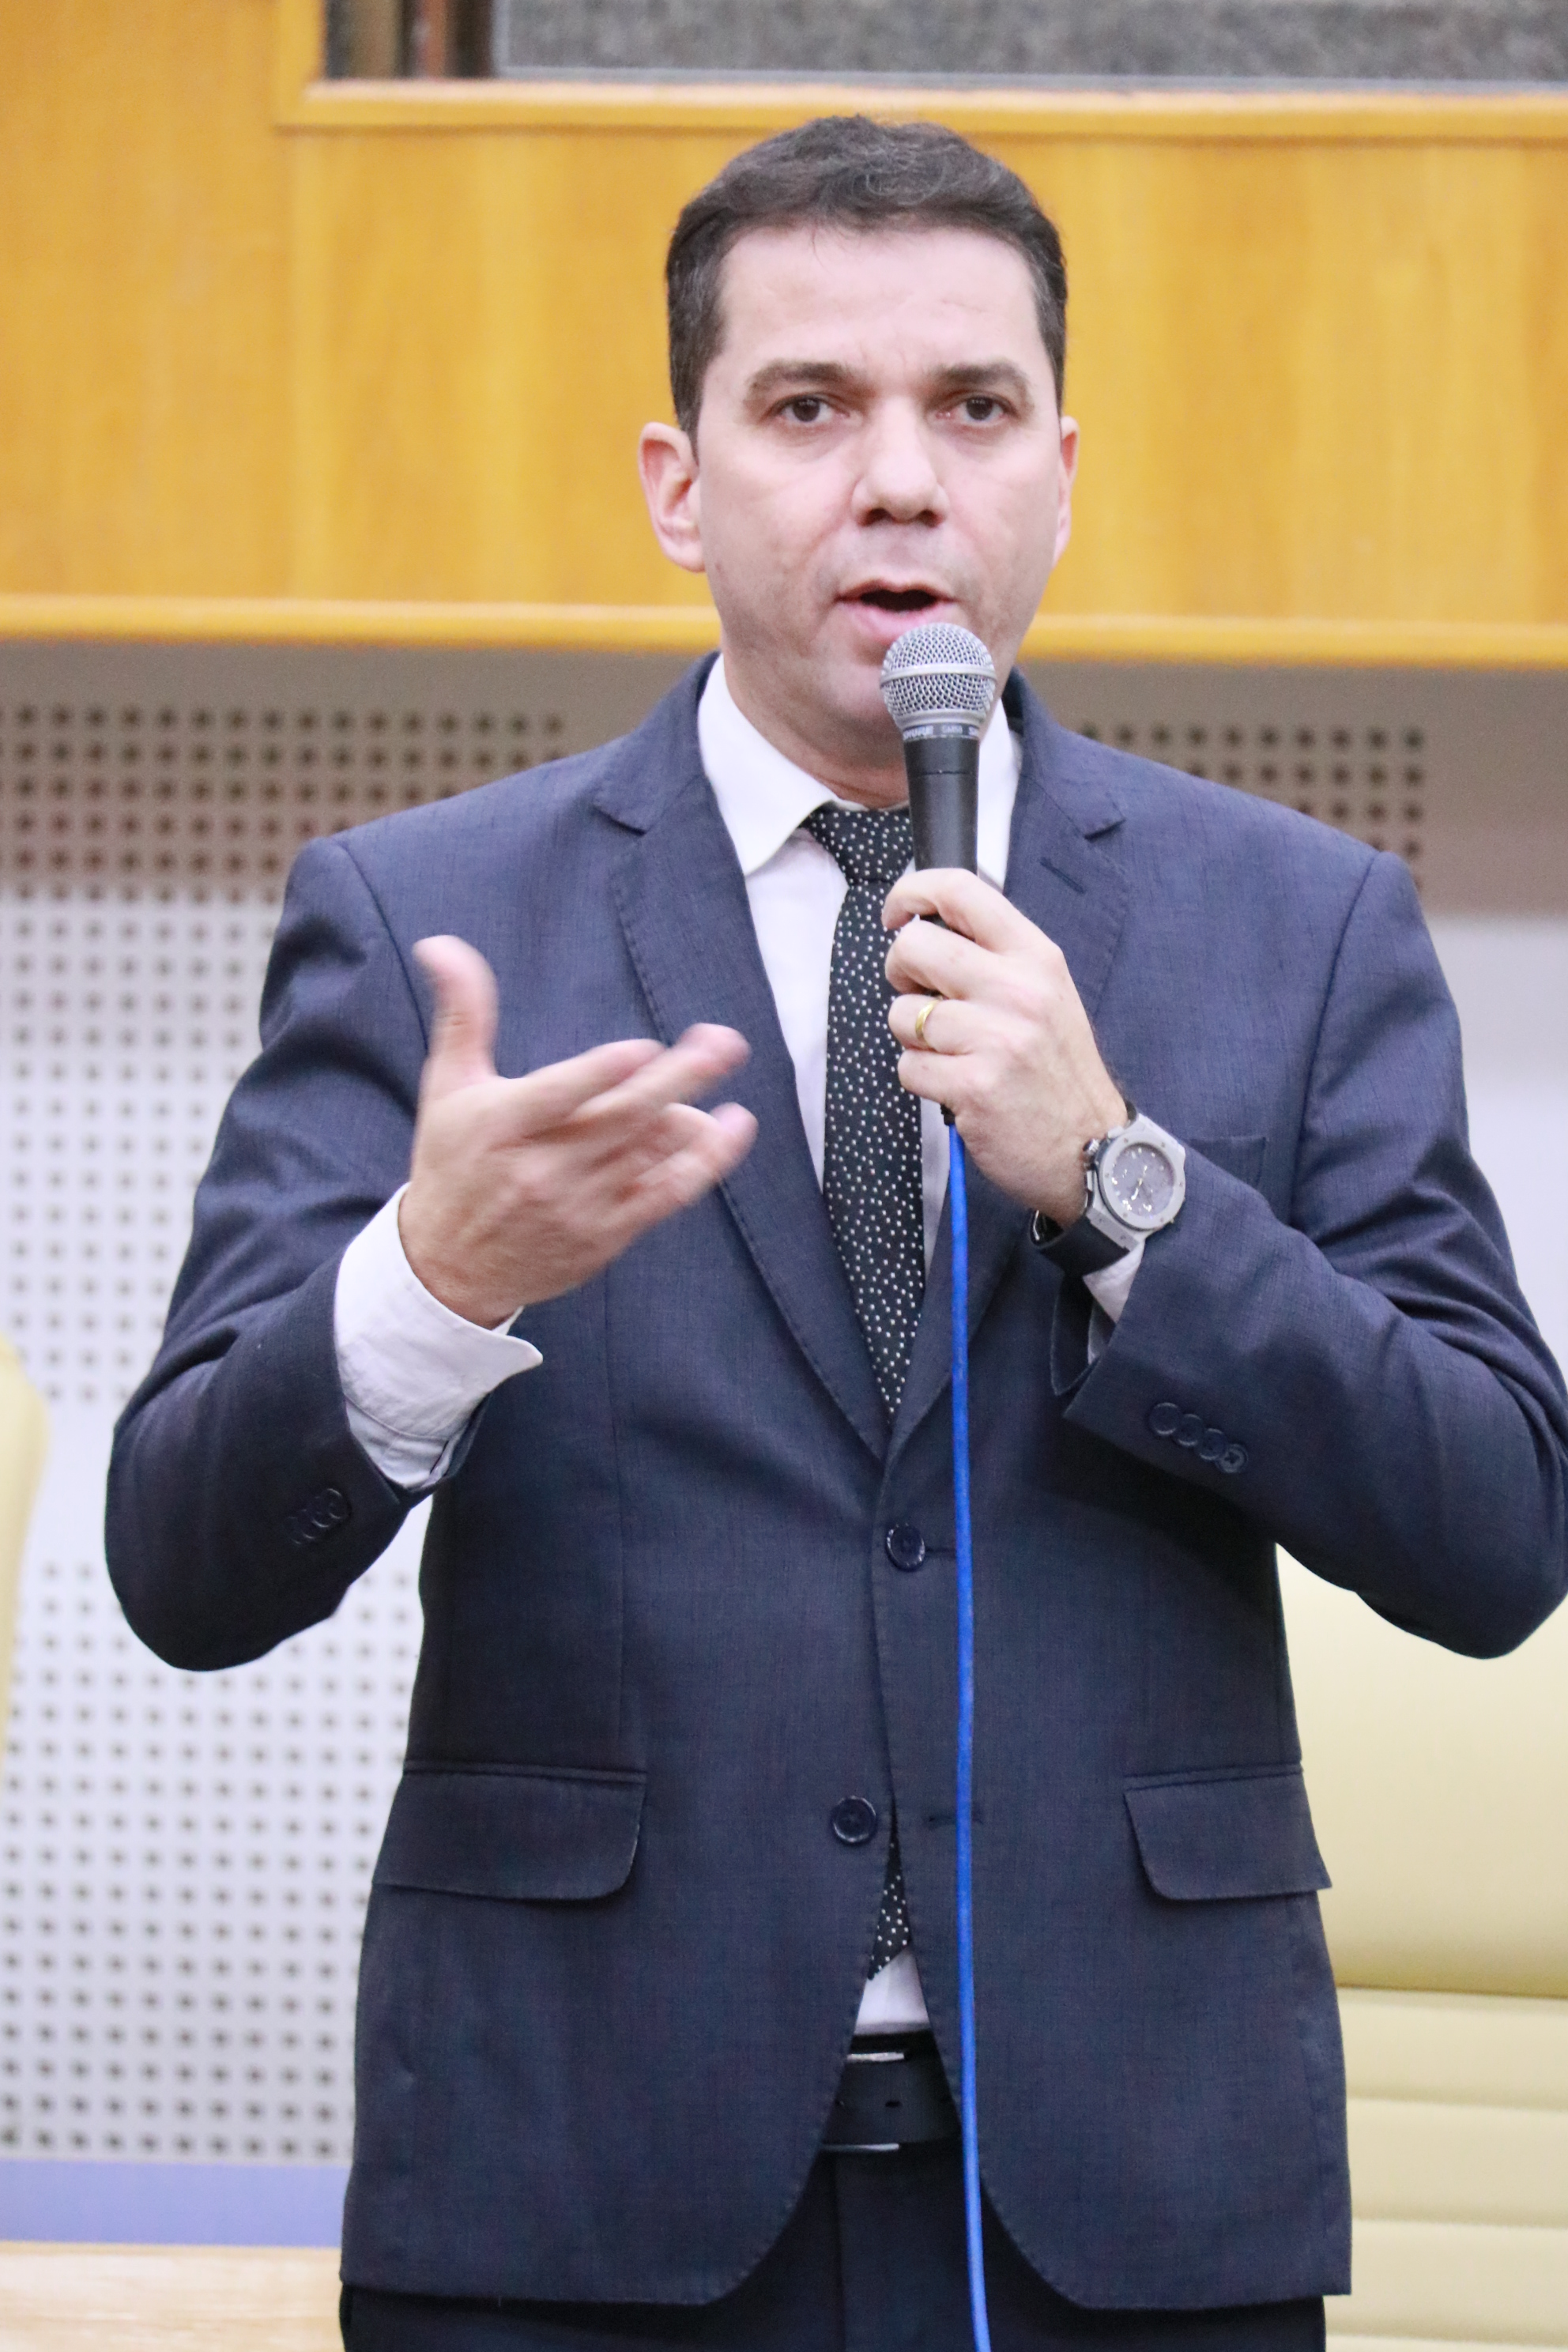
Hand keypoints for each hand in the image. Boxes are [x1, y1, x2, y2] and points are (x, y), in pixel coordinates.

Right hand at [398, 936, 755, 1326]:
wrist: (450, 1267)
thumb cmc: (452, 1161)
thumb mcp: (446, 1085)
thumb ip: (462, 1013)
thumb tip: (442, 944)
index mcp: (501, 1126)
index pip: (556, 1098)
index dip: (600, 1074)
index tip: (643, 1048)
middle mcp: (542, 1169)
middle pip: (621, 1120)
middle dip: (677, 1078)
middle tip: (721, 1042)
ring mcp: (579, 1205)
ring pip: (649, 1153)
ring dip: (695, 1111)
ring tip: (722, 1060)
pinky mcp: (606, 1233)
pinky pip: (666, 1195)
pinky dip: (704, 1162)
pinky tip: (733, 1127)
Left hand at [882, 871, 1124, 1223]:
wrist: (1093, 1149)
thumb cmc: (1059, 1072)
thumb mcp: (1046, 993)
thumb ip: (994, 957)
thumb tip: (924, 929)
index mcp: (1035, 956)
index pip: (960, 890)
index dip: (912, 892)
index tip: (897, 914)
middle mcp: (1017, 989)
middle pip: (913, 947)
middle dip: (901, 973)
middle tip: (923, 998)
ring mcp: (996, 1038)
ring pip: (903, 1013)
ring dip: (915, 1038)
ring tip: (955, 1053)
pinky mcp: (973, 1086)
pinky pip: (908, 1065)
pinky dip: (923, 1079)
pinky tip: (957, 1085)